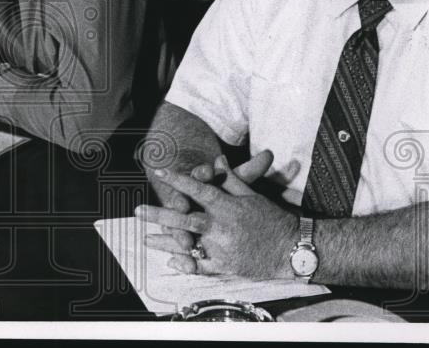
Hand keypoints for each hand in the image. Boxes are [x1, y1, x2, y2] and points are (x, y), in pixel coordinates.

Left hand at [147, 150, 274, 257]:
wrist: (291, 248)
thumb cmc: (273, 218)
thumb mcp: (253, 195)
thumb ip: (232, 180)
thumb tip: (218, 161)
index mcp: (227, 206)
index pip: (197, 190)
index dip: (177, 180)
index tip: (159, 171)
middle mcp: (221, 227)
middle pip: (184, 219)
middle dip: (159, 215)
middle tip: (137, 211)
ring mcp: (222, 248)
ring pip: (188, 244)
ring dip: (164, 242)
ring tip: (146, 239)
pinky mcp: (226, 266)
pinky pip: (201, 266)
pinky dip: (186, 264)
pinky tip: (172, 261)